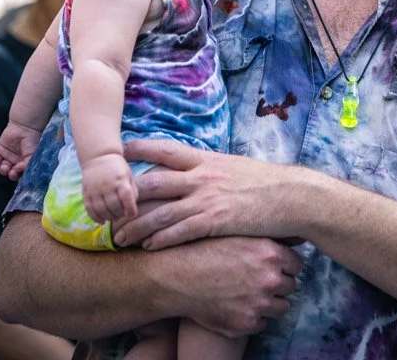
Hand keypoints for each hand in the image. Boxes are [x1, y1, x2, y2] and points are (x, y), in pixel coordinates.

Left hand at [0, 120, 41, 179]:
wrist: (25, 126)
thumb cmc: (32, 140)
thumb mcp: (32, 154)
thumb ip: (27, 164)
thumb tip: (19, 171)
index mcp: (24, 162)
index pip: (20, 174)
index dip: (19, 176)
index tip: (19, 174)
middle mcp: (15, 160)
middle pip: (11, 172)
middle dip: (11, 174)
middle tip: (12, 172)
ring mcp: (7, 155)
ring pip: (3, 168)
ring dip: (3, 170)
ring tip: (5, 167)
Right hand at [82, 153, 137, 223]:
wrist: (99, 156)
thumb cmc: (117, 167)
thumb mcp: (128, 175)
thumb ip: (132, 191)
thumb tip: (132, 208)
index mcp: (121, 180)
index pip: (127, 198)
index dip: (131, 209)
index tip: (132, 214)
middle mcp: (108, 185)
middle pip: (114, 207)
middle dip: (119, 214)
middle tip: (121, 215)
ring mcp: (96, 190)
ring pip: (102, 210)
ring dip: (108, 217)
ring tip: (112, 217)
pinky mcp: (86, 193)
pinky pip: (90, 209)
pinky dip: (96, 218)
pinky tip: (101, 220)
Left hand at [113, 139, 309, 249]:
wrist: (291, 196)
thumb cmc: (264, 183)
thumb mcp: (233, 167)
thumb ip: (209, 168)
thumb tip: (193, 169)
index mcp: (206, 159)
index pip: (165, 149)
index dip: (139, 148)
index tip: (118, 150)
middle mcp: (202, 175)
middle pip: (153, 182)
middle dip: (126, 195)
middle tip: (106, 206)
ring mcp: (207, 198)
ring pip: (161, 211)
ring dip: (137, 225)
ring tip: (118, 237)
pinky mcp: (216, 220)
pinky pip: (181, 231)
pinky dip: (162, 240)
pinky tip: (148, 248)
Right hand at [160, 236, 302, 336]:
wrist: (179, 276)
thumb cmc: (206, 249)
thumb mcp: (238, 232)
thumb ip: (265, 237)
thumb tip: (291, 236)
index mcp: (270, 254)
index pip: (297, 263)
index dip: (286, 265)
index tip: (276, 265)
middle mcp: (269, 279)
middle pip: (291, 286)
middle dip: (279, 284)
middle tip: (260, 279)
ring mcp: (260, 304)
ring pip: (281, 307)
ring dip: (270, 302)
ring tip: (250, 294)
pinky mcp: (247, 323)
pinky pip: (262, 323)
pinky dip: (253, 317)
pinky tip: (238, 305)